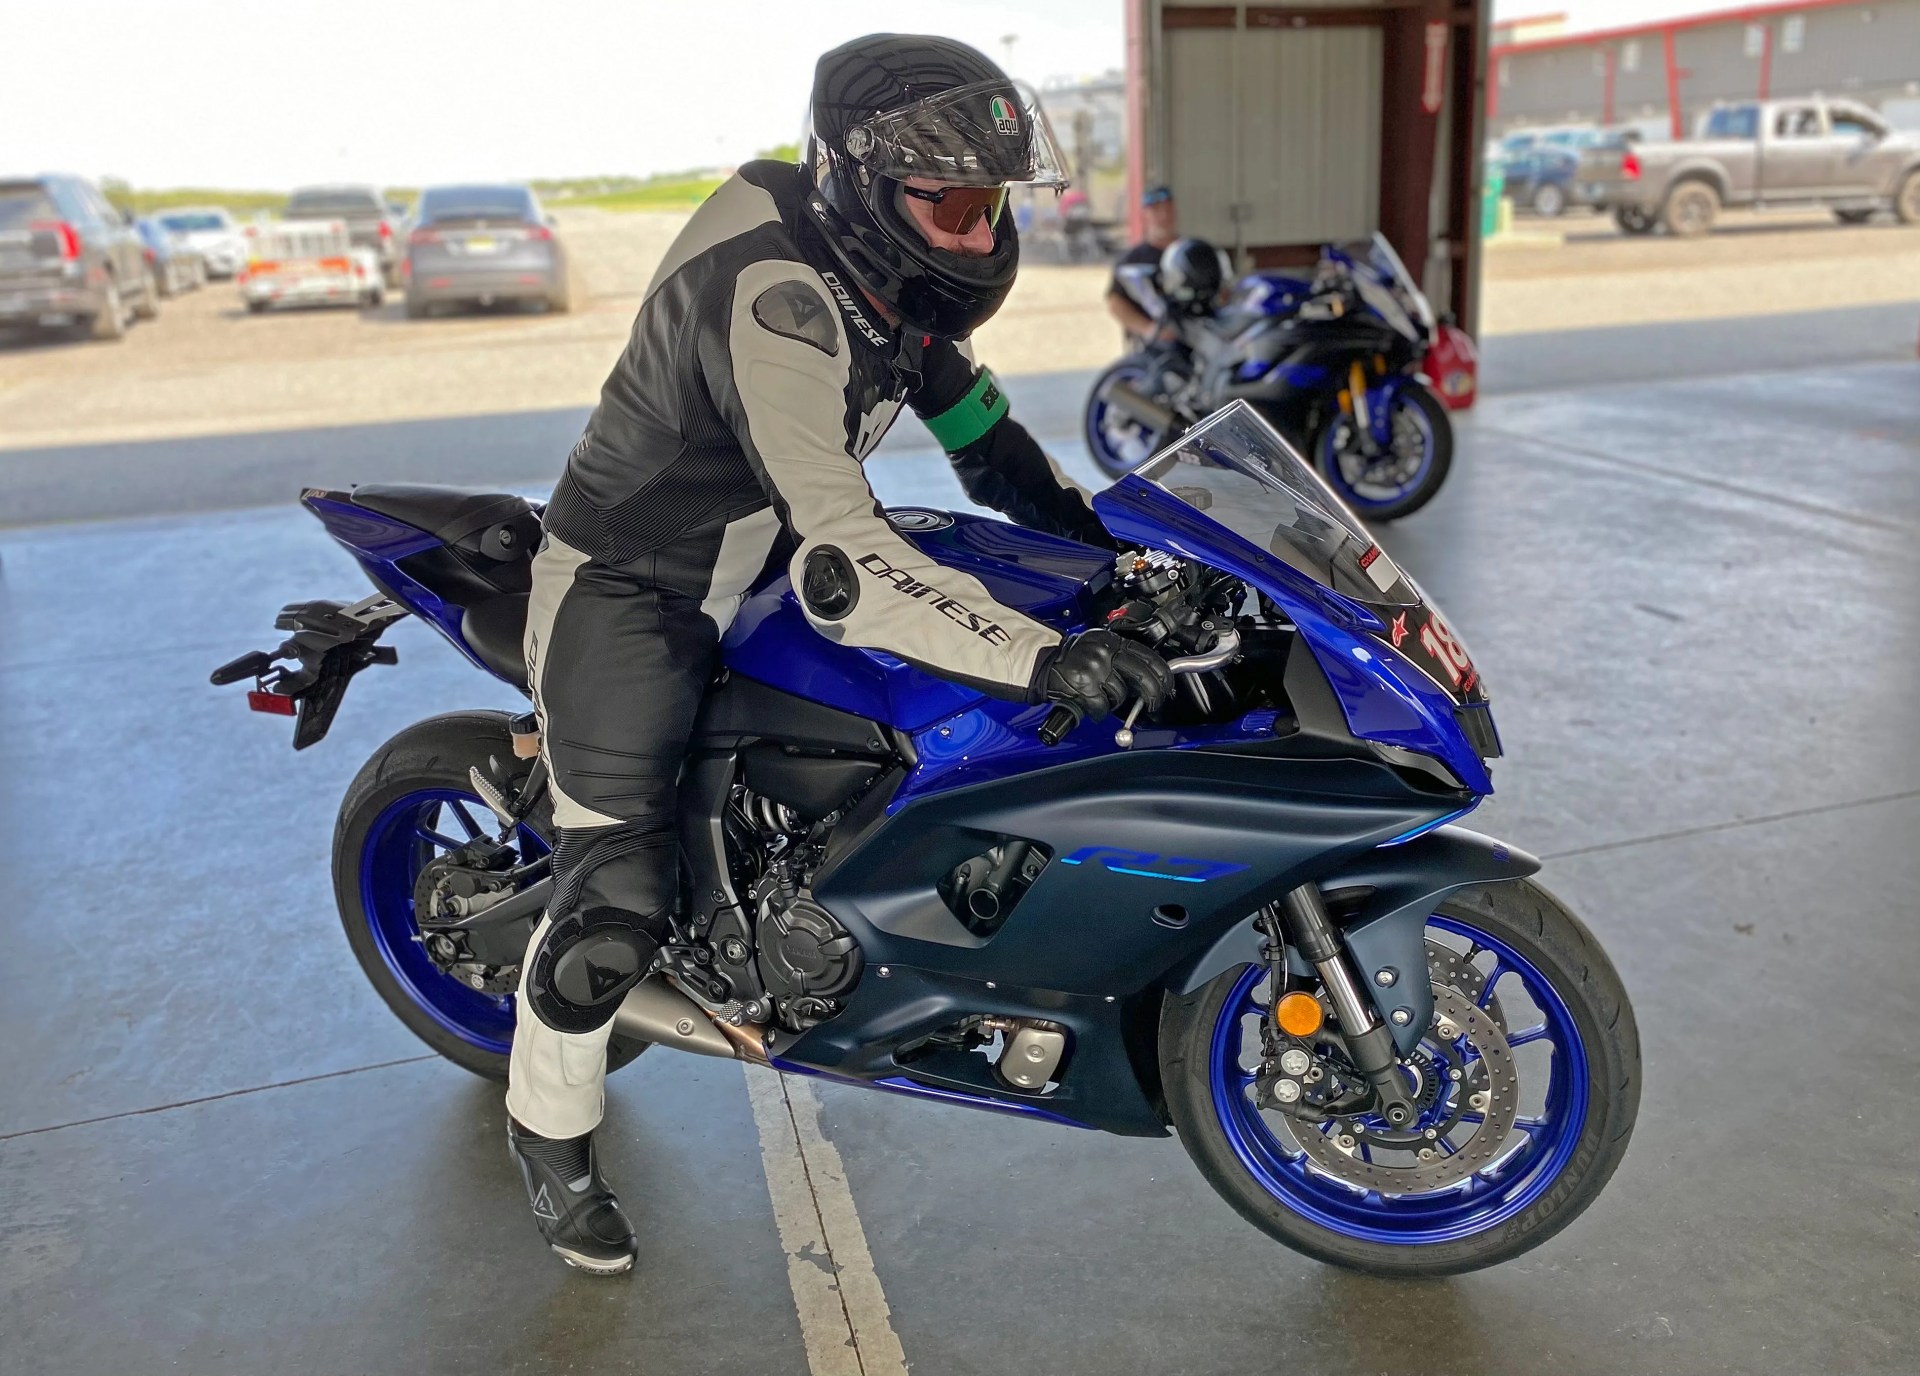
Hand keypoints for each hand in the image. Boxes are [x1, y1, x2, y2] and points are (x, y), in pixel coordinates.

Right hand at [1031, 629, 1172, 722]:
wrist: (1043, 661)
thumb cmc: (1073, 659)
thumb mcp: (1100, 648)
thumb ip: (1123, 658)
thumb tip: (1151, 679)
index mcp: (1112, 641)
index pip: (1149, 657)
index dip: (1163, 675)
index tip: (1167, 686)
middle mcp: (1105, 652)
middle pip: (1143, 677)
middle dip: (1153, 694)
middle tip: (1154, 703)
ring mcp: (1094, 669)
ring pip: (1121, 695)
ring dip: (1114, 702)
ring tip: (1101, 696)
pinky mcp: (1083, 686)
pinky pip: (1102, 706)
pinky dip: (1098, 711)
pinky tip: (1091, 704)